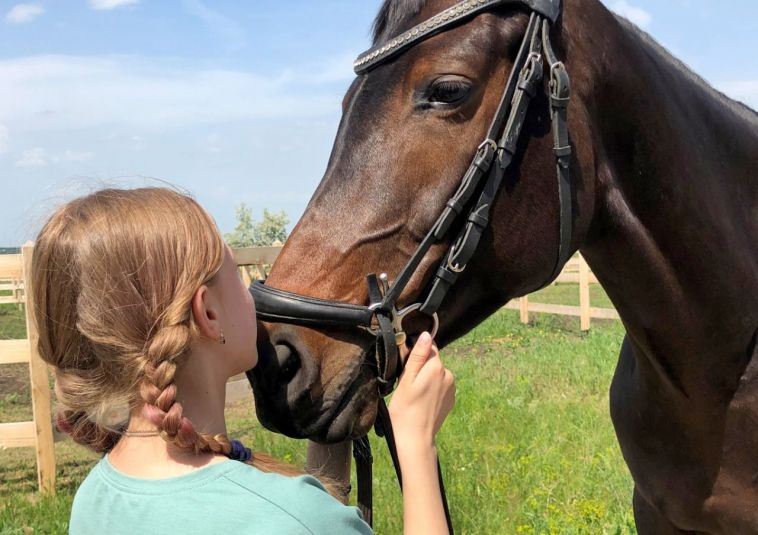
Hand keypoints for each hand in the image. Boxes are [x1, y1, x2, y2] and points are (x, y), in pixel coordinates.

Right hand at [388, 332, 455, 449]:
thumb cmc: (405, 409)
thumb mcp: (406, 379)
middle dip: (422, 367)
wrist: (415, 438)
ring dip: (427, 379)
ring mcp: (452, 388)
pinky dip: (432, 390)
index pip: (429, 347)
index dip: (416, 353)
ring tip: (415, 395)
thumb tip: (426, 334)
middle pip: (433, 361)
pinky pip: (441, 387)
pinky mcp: (451, 399)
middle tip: (408, 384)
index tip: (407, 368)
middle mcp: (449, 375)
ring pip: (437, 374)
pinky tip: (423, 402)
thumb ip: (418, 355)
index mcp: (437, 367)